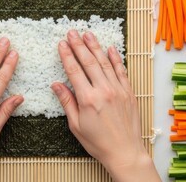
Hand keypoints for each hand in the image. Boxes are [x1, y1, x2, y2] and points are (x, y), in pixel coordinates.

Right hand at [51, 30, 159, 181]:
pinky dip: (116, 58)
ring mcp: (118, 90)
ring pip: (105, 63)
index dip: (67, 55)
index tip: (61, 44)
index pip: (74, 71)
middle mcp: (104, 90)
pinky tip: (111, 48)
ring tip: (88, 34)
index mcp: (88, 99)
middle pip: (89, 62)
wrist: (125, 152)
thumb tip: (56, 84)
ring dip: (95, 47)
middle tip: (72, 32)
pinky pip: (121, 71)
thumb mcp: (76, 125)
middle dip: (79, 45)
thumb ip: (67, 102)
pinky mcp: (129, 92)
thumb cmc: (98, 142)